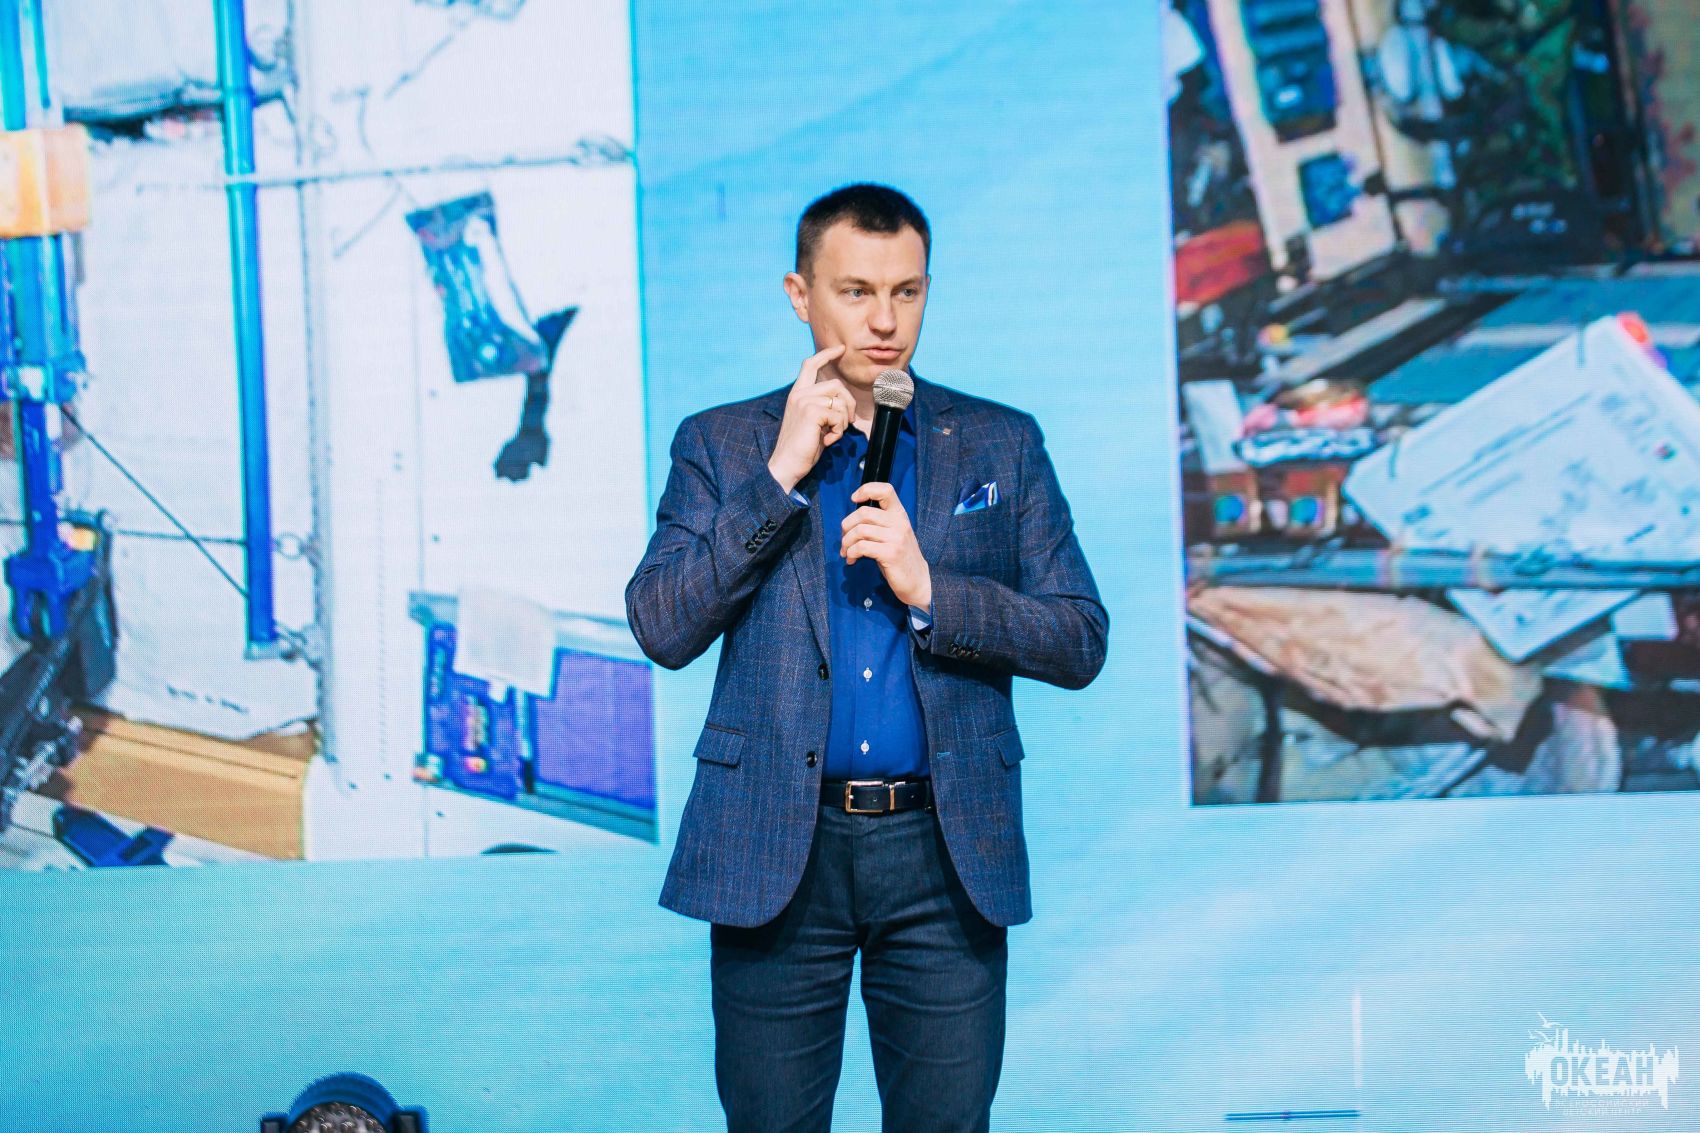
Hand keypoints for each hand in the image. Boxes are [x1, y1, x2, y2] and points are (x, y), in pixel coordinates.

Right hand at [767, 344, 849, 492]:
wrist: (787, 465)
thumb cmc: (803, 448)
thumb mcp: (814, 423)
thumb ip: (824, 408)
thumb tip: (846, 404)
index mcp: (797, 394)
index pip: (810, 365)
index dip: (826, 354)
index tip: (840, 349)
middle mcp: (799, 394)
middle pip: (836, 384)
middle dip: (849, 403)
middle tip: (848, 422)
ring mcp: (804, 402)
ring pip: (840, 400)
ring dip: (843, 420)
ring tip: (832, 434)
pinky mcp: (812, 412)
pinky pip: (839, 415)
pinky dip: (839, 430)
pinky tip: (828, 440)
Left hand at [840, 482, 930, 609]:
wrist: (917, 580)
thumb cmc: (900, 557)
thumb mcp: (893, 534)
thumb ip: (877, 524)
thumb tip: (849, 522)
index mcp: (899, 514)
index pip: (886, 490)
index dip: (866, 489)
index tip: (854, 499)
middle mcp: (899, 523)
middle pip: (864, 513)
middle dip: (847, 526)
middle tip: (844, 539)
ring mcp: (896, 538)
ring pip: (860, 531)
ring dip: (847, 542)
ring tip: (847, 552)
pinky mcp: (891, 554)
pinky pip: (862, 547)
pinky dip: (852, 552)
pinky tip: (852, 559)